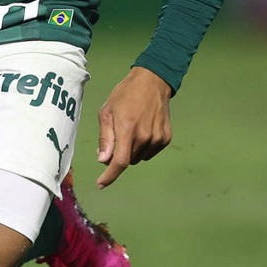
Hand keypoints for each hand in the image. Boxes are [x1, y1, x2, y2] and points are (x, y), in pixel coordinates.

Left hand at [96, 66, 172, 187]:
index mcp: (127, 129)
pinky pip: (149, 152)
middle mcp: (145, 136)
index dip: (109, 176)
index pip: (120, 162)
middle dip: (117, 155)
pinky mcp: (165, 138)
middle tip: (113, 138)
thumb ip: (105, 138)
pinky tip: (141, 130)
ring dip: (130, 151)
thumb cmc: (125, 95)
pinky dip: (142, 147)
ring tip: (129, 130)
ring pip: (138, 158)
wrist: (152, 82)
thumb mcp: (107, 112)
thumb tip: (103, 159)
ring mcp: (157, 138)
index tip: (101, 184)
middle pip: (127, 160)